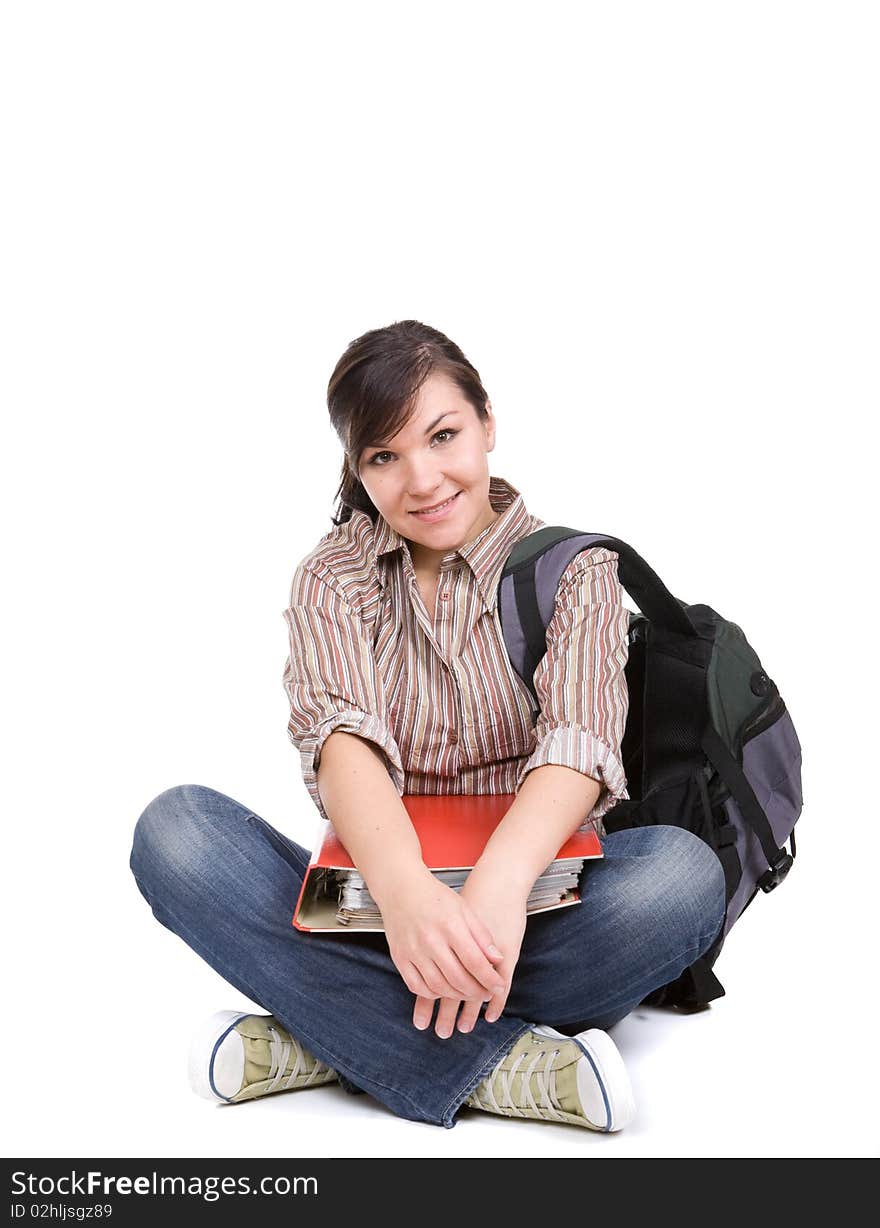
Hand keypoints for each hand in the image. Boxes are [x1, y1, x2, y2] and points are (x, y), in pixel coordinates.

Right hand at [378, 870, 505, 1027]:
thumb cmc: (435, 897)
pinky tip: (443, 989)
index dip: (489, 979)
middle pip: (457, 978)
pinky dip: (433, 994)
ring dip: (457, 996)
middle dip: (476, 991)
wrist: (401, 888)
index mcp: (450, 925)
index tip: (499, 985)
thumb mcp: (464, 909)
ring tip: (468, 993)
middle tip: (486, 993)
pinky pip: (416, 987)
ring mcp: (412, 951)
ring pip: (438, 987)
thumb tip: (498, 959)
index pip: (474, 961)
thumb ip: (482, 935)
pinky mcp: (399, 958)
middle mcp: (430, 940)